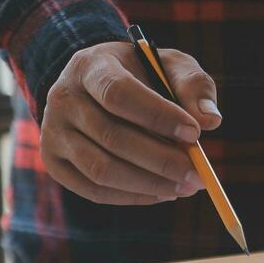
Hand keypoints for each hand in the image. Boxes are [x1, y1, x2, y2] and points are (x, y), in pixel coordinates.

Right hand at [41, 42, 219, 204]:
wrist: (96, 85)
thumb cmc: (141, 74)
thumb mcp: (169, 65)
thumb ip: (193, 85)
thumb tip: (210, 120)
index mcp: (90, 67)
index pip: (118, 94)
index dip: (157, 116)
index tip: (195, 133)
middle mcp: (62, 99)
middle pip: (111, 137)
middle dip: (161, 160)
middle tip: (197, 175)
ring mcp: (53, 133)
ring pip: (101, 170)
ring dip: (148, 184)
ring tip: (185, 187)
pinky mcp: (54, 163)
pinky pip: (94, 191)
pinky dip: (132, 197)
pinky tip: (162, 193)